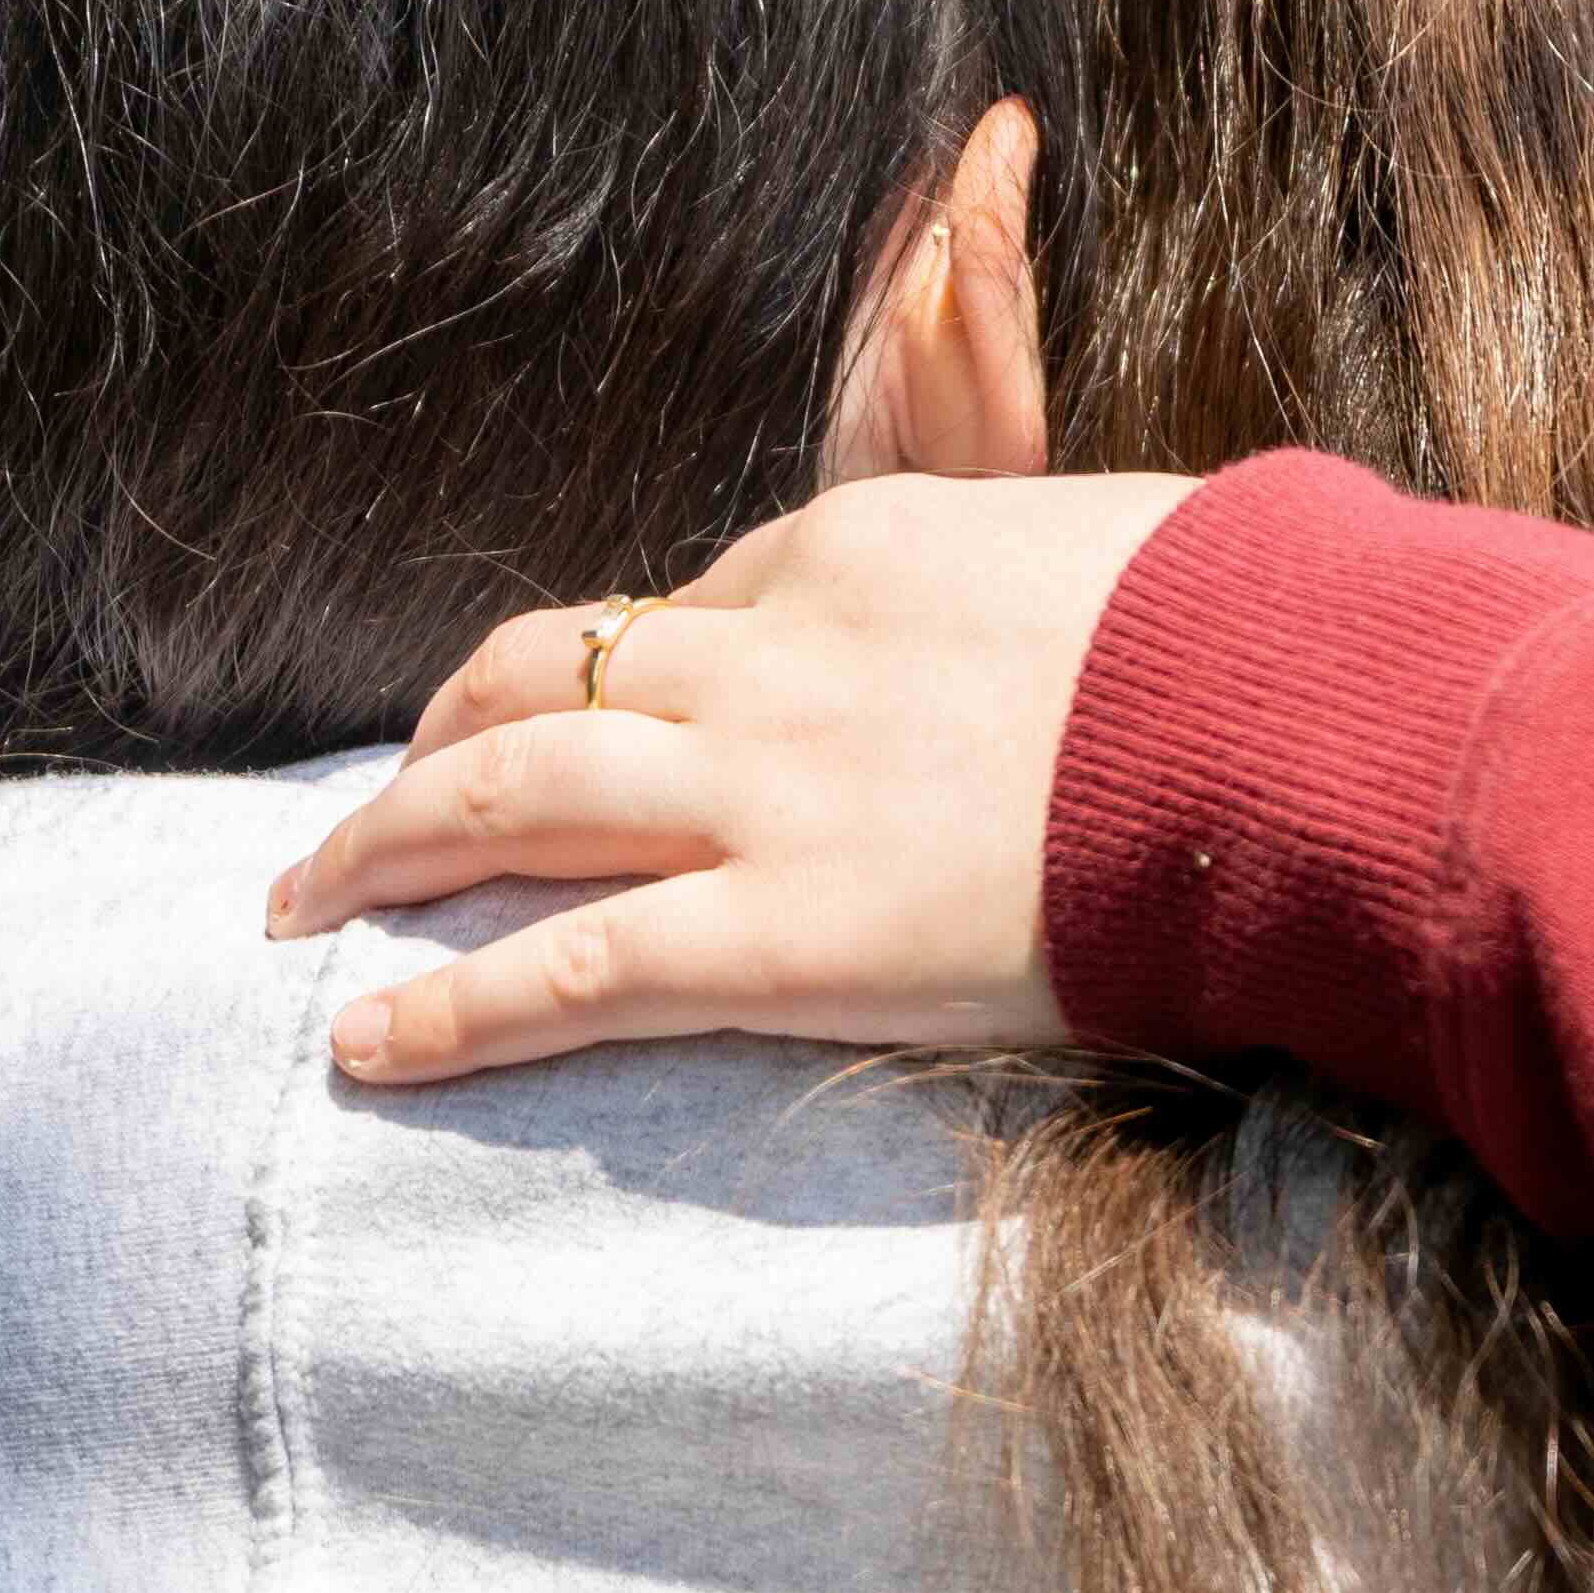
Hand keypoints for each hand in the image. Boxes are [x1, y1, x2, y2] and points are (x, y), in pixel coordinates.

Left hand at [270, 472, 1202, 1081]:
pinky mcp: (780, 934)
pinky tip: (368, 1045)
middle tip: (376, 799)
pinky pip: (568, 971)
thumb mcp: (1125, 550)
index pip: (700, 601)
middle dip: (440, 735)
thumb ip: (1051, 578)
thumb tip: (1084, 613)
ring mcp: (766, 795)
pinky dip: (450, 1010)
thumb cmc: (1251, 646)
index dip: (637, 667)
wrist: (1290, 732)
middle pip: (547, 674)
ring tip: (303, 902)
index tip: (605, 716)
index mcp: (860, 548)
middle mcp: (777, 657)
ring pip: (509, 798)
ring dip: (386, 847)